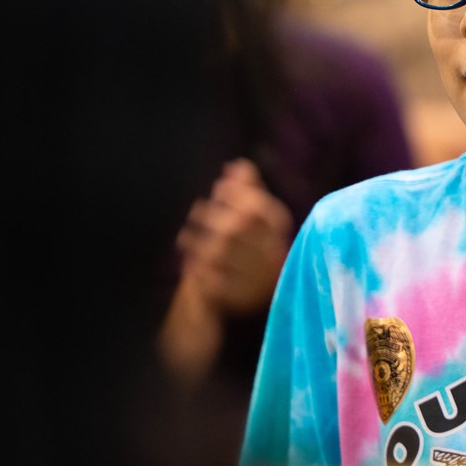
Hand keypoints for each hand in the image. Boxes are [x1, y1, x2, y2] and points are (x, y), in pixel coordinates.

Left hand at [176, 159, 293, 314]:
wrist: (253, 291)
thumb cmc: (253, 243)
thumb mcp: (258, 216)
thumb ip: (249, 190)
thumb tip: (237, 165)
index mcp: (281, 232)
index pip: (262, 208)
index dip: (239, 194)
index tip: (219, 187)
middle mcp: (275, 254)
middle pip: (239, 229)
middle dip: (214, 216)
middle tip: (195, 210)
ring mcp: (259, 279)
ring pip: (223, 256)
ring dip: (198, 243)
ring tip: (183, 236)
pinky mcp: (243, 299)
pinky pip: (216, 284)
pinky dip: (199, 271)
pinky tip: (188, 262)